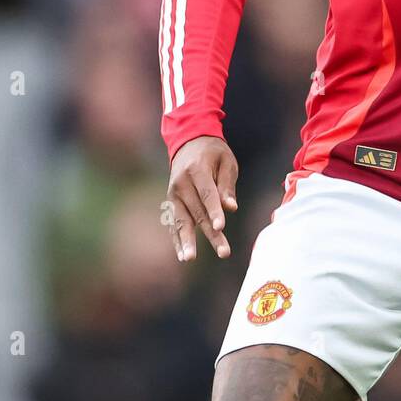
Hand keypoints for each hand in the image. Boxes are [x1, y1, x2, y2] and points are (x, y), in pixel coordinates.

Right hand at [165, 136, 238, 261]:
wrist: (188, 141)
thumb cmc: (213, 152)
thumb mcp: (226, 160)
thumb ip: (227, 184)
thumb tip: (230, 208)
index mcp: (196, 169)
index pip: (207, 194)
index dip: (214, 211)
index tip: (221, 227)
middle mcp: (181, 183)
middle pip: (197, 212)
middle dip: (211, 233)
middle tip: (224, 252)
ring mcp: (173, 193)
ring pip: (180, 220)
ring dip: (186, 241)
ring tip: (190, 258)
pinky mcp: (170, 202)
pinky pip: (172, 223)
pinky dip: (177, 239)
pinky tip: (182, 255)